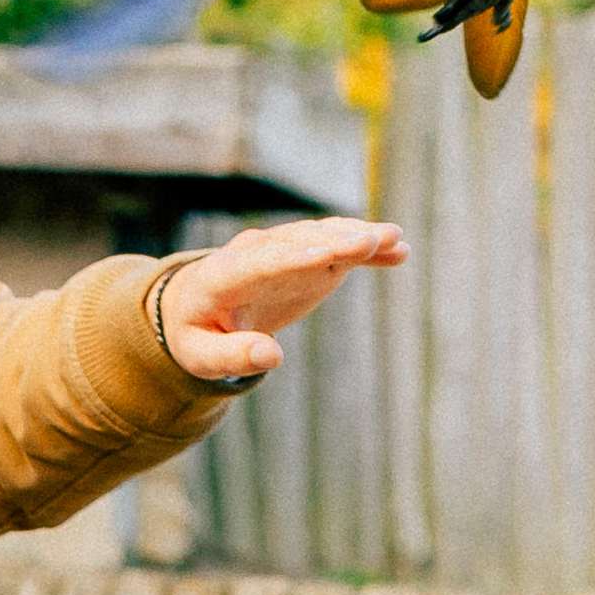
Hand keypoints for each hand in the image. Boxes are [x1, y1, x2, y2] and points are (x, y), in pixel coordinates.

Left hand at [155, 216, 408, 382]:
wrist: (195, 304)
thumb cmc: (195, 334)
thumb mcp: (201, 355)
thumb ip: (232, 356)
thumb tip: (272, 357)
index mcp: (223, 276)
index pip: (261, 263)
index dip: (293, 258)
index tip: (324, 255)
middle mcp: (255, 252)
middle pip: (299, 243)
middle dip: (335, 241)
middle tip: (372, 240)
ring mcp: (282, 250)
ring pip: (321, 236)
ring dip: (356, 236)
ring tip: (395, 238)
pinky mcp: (304, 256)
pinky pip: (337, 249)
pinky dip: (364, 249)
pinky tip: (399, 251)